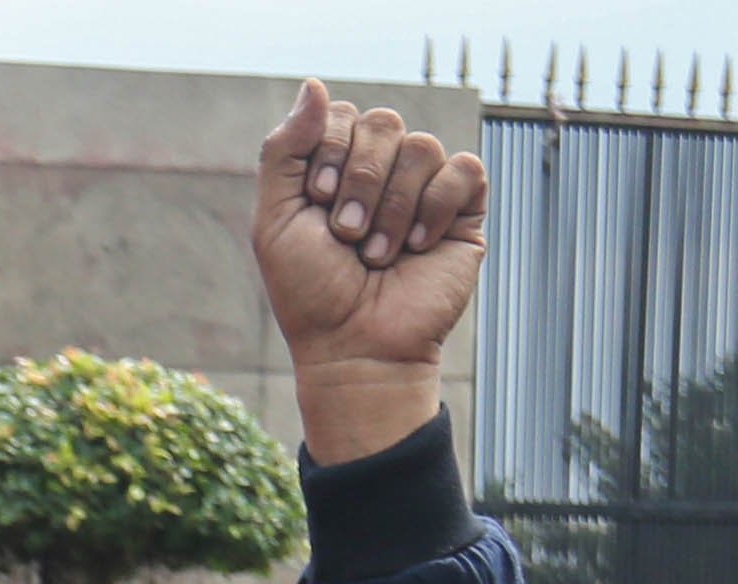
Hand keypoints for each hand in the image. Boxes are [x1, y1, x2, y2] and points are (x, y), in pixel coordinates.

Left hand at [251, 83, 486, 444]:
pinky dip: (435, 208)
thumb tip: (314, 84)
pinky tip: (417, 247)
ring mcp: (424, 187)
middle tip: (347, 237)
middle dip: (359, 182)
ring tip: (379, 254)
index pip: (341, 115)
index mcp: (337, 165)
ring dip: (392, 207)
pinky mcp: (463, 209)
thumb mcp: (275, 219)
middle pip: (383, 123)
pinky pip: (463, 169)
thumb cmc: (311, 292)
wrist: (356, 346)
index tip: (319, 206)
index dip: (330, 153)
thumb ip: (284, 149)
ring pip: (421, 147)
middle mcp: (382, 170)